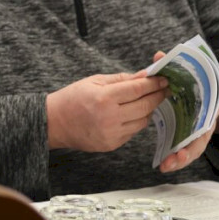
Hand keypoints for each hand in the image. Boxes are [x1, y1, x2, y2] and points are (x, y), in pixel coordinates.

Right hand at [46, 72, 168, 151]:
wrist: (53, 123)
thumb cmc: (72, 98)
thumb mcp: (94, 81)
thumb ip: (122, 79)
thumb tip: (145, 75)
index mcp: (104, 98)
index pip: (138, 89)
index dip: (154, 83)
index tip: (164, 79)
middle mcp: (110, 117)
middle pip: (145, 105)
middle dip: (158, 96)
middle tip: (164, 89)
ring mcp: (112, 133)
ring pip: (143, 120)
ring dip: (148, 109)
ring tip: (147, 100)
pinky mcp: (112, 144)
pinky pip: (133, 131)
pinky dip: (136, 121)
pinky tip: (132, 114)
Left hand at [149, 51, 218, 172]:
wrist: (204, 91)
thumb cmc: (193, 84)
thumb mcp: (186, 76)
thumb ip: (173, 67)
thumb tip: (159, 55)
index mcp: (207, 109)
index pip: (205, 126)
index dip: (196, 137)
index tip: (184, 146)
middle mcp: (205, 123)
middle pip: (198, 143)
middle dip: (186, 153)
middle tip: (174, 160)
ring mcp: (196, 132)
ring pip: (190, 150)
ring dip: (179, 160)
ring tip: (166, 166)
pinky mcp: (186, 137)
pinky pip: (181, 150)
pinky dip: (174, 158)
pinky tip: (163, 165)